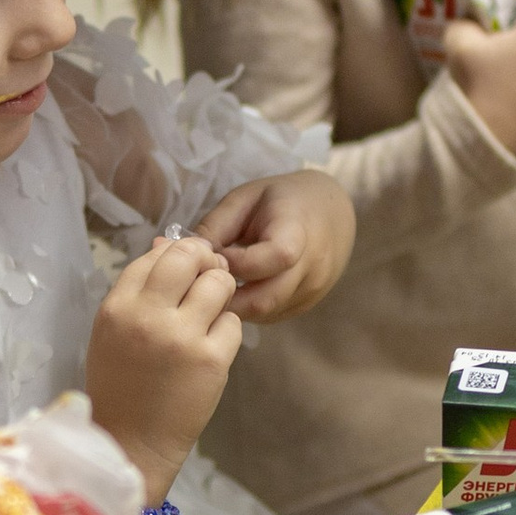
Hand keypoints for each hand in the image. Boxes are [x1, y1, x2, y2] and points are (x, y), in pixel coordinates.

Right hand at [86, 233, 243, 501]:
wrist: (131, 443)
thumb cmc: (121, 387)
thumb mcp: (114, 332)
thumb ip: (138, 290)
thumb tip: (168, 242)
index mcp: (117, 307)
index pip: (154, 256)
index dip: (177, 253)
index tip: (187, 266)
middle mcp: (147, 316)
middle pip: (189, 256)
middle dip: (205, 260)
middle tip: (209, 275)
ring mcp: (181, 337)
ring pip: (218, 283)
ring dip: (221, 292)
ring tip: (211, 313)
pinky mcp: (211, 360)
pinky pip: (233, 322)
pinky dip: (227, 330)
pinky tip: (212, 347)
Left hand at [191, 170, 356, 323]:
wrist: (331, 213)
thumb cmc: (281, 200)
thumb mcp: (245, 198)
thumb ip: (215, 226)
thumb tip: (184, 254)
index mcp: (298, 232)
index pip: (272, 259)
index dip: (235, 263)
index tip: (213, 256)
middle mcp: (312, 268)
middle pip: (264, 300)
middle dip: (224, 297)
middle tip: (199, 286)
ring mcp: (312, 291)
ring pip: (264, 314)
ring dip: (234, 306)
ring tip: (214, 288)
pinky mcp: (306, 306)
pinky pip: (271, 316)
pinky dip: (248, 309)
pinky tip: (234, 291)